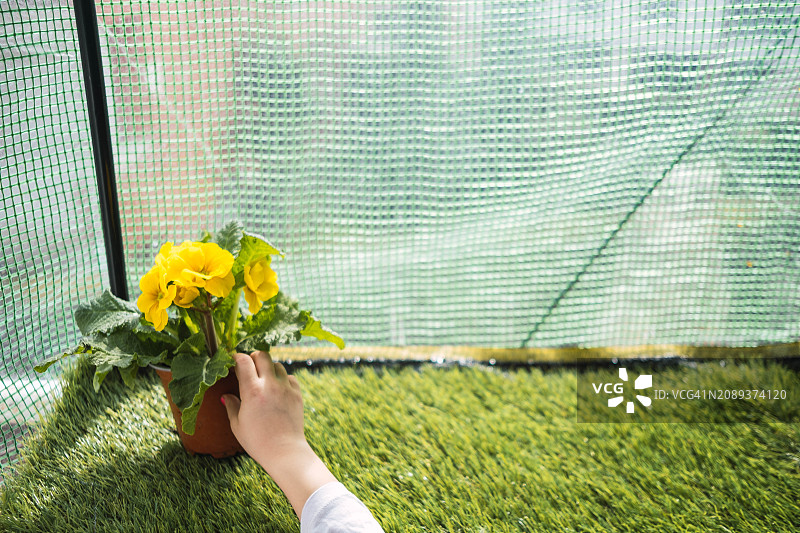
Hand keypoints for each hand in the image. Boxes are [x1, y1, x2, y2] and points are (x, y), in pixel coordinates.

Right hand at [221, 351, 335, 517]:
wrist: (284, 451)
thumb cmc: (257, 441)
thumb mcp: (237, 425)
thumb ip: (231, 406)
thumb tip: (226, 396)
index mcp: (252, 391)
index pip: (244, 361)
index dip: (236, 357)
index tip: (233, 360)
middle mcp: (270, 385)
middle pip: (262, 355)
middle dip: (254, 357)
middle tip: (249, 366)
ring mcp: (286, 388)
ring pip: (277, 365)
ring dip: (269, 367)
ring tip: (263, 379)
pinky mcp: (297, 394)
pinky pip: (290, 377)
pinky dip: (283, 378)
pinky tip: (277, 388)